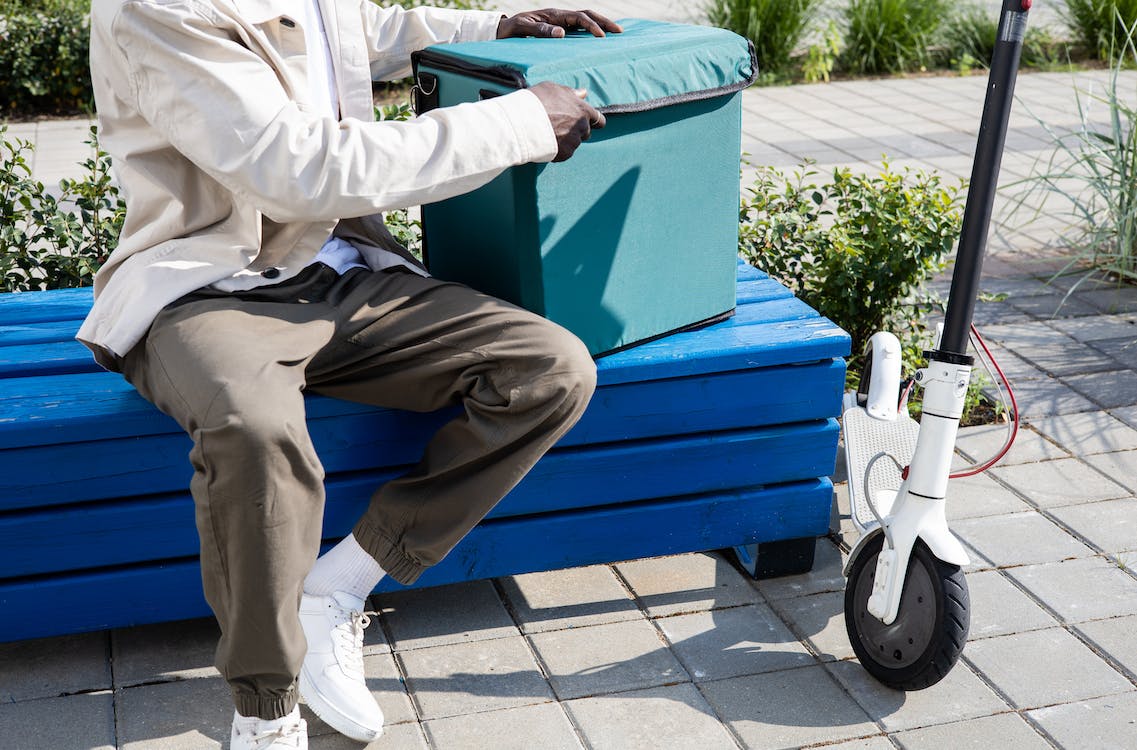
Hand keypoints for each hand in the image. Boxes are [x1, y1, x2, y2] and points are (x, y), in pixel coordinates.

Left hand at [496, 9, 622, 38]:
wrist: (504, 29)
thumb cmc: (512, 29)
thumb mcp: (523, 28)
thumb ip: (541, 30)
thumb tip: (562, 32)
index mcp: (554, 15)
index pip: (579, 17)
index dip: (591, 26)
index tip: (601, 37)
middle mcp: (560, 16)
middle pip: (587, 15)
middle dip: (604, 22)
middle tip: (619, 32)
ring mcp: (561, 22)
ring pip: (585, 20)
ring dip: (601, 25)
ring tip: (616, 33)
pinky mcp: (560, 29)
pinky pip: (579, 29)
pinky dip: (592, 31)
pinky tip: (600, 38)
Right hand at [529, 81, 605, 161]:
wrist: (523, 122)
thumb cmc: (537, 102)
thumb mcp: (553, 89)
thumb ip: (571, 93)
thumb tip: (583, 93)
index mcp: (583, 110)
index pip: (599, 120)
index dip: (594, 121)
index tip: (591, 122)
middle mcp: (582, 127)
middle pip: (586, 132)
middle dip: (576, 130)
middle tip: (560, 126)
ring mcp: (574, 142)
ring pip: (574, 143)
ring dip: (566, 140)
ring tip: (550, 134)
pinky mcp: (565, 154)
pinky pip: (564, 153)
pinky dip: (558, 149)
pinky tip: (546, 142)